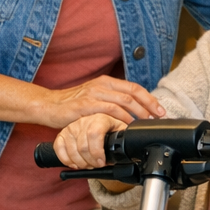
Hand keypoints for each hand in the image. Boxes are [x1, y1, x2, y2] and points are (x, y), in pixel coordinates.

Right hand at [47, 75, 163, 128]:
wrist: (49, 106)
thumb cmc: (73, 105)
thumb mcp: (94, 98)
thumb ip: (111, 101)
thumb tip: (133, 112)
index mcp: (106, 82)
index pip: (134, 88)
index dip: (149, 99)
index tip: (160, 111)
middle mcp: (101, 85)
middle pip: (132, 94)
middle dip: (148, 107)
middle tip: (157, 118)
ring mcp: (93, 94)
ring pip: (123, 101)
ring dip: (137, 114)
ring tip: (144, 124)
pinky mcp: (86, 105)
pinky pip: (108, 110)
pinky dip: (120, 118)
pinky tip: (126, 127)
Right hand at [53, 113, 128, 168]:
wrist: (96, 122)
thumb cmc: (110, 129)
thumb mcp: (120, 130)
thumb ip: (124, 138)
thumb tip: (134, 147)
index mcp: (101, 118)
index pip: (94, 134)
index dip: (97, 152)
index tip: (102, 162)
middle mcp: (84, 120)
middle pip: (83, 146)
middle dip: (90, 161)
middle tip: (97, 165)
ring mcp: (72, 126)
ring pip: (72, 150)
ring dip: (80, 163)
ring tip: (88, 165)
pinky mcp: (62, 133)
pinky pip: (59, 148)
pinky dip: (66, 159)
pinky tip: (75, 163)